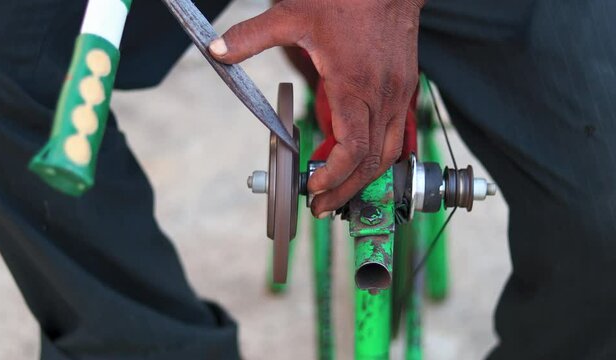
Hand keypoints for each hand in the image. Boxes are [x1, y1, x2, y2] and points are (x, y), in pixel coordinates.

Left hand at [210, 0, 423, 216]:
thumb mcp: (292, 14)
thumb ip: (252, 36)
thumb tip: (217, 51)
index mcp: (354, 85)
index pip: (353, 150)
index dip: (333, 177)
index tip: (313, 187)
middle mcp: (381, 96)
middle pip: (372, 162)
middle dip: (346, 190)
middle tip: (321, 206)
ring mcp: (398, 95)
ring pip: (390, 153)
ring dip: (366, 178)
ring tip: (338, 191)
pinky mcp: (405, 89)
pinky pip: (397, 134)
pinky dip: (380, 156)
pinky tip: (362, 163)